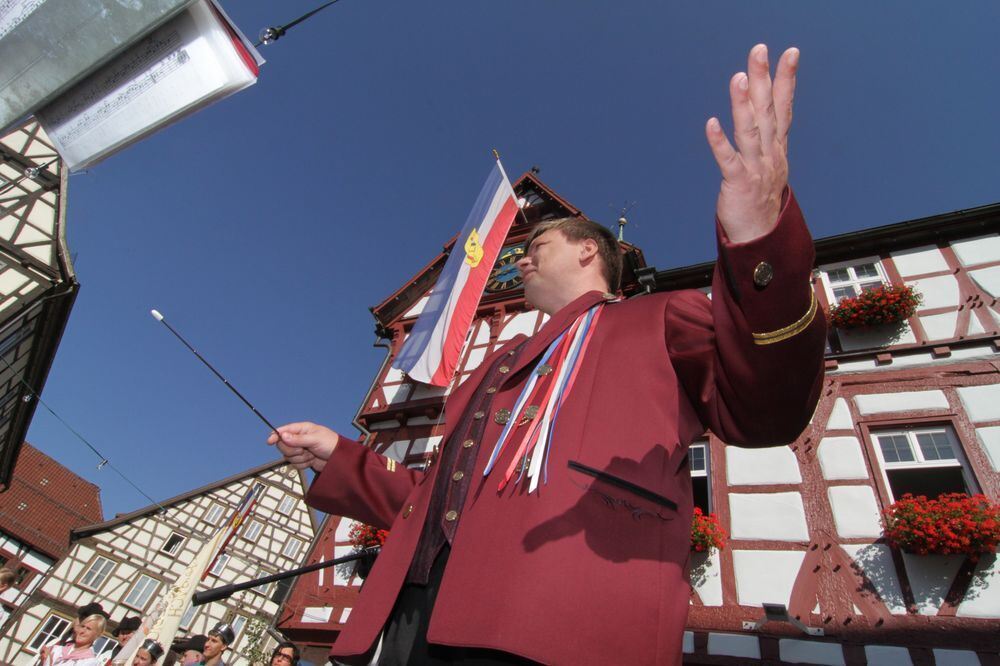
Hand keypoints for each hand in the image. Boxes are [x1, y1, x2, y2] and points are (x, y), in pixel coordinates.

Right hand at [267, 422, 338, 471]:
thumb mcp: (315, 439)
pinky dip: (303, 464)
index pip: (284, 431)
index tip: (270, 441)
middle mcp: (299, 439)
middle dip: (292, 450)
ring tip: (312, 454)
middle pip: (283, 446)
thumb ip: (298, 439)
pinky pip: (295, 464)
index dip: (276, 435)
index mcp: (302, 429)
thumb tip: (283, 436)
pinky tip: (312, 460)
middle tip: (303, 450)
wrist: (340, 459)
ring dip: (300, 458)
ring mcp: (300, 450)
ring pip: (288, 456)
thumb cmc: (331, 443)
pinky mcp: (302, 460)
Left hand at [706, 44, 797, 242]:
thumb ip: (768, 136)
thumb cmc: (761, 199)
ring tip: (738, 78)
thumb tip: (764, 110)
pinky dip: (720, 142)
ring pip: (750, 131)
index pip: (783, 107)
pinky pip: (728, 161)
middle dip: (764, 79)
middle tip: (759, 51)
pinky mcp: (739, 184)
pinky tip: (711, 123)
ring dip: (744, 104)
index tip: (790, 52)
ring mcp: (756, 168)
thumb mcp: (770, 162)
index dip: (786, 80)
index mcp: (777, 147)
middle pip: (767, 111)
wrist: (762, 238)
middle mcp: (770, 153)